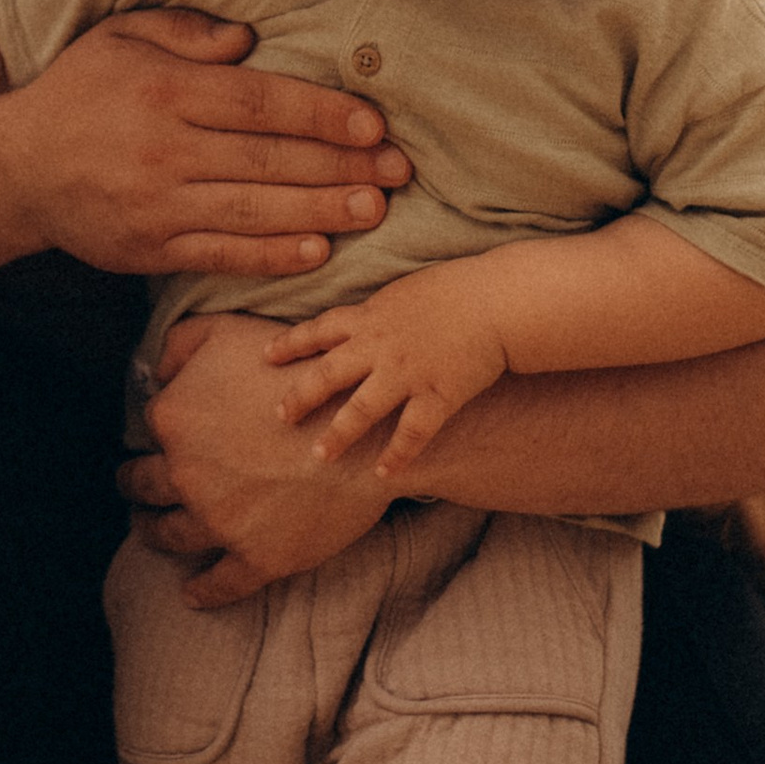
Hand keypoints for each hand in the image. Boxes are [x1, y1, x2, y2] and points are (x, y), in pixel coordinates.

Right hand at [0, 9, 409, 280]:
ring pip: (255, 210)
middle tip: (398, 171)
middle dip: (341, 166)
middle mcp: (163, 150)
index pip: (260, 102)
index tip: (373, 124)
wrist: (13, 168)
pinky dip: (272, 255)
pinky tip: (317, 251)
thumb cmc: (78, 92)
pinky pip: (222, 253)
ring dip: (322, 212)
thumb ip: (186, 32)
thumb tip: (250, 39)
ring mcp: (156, 206)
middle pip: (269, 159)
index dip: (322, 114)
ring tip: (374, 210)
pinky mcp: (150, 249)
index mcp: (164, 91)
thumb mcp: (120, 37)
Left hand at [122, 314, 406, 606]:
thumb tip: (154, 371)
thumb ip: (180, 342)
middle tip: (135, 487)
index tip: (162, 437)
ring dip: (154, 533)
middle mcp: (185, 475)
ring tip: (151, 531)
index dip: (159, 430)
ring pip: (170, 534)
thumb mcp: (229, 330)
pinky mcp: (256, 557)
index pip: (150, 427)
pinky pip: (219, 583)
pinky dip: (201, 591)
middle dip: (136, 485)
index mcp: (173, 419)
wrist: (362, 430)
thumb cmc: (298, 373)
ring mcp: (218, 521)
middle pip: (143, 486)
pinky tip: (191, 593)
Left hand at [267, 264, 509, 480]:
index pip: (319, 330)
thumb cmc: (457, 289)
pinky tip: (383, 474)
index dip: (291, 344)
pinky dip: (397, 455)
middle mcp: (381, 346)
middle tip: (280, 416)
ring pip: (362, 409)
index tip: (266, 356)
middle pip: (328, 374)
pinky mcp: (438, 395)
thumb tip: (361, 321)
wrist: (498, 300)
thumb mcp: (405, 291)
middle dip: (300, 396)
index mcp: (371, 316)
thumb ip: (379, 311)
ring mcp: (408, 373)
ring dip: (339, 434)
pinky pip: (412, 432)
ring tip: (320, 456)